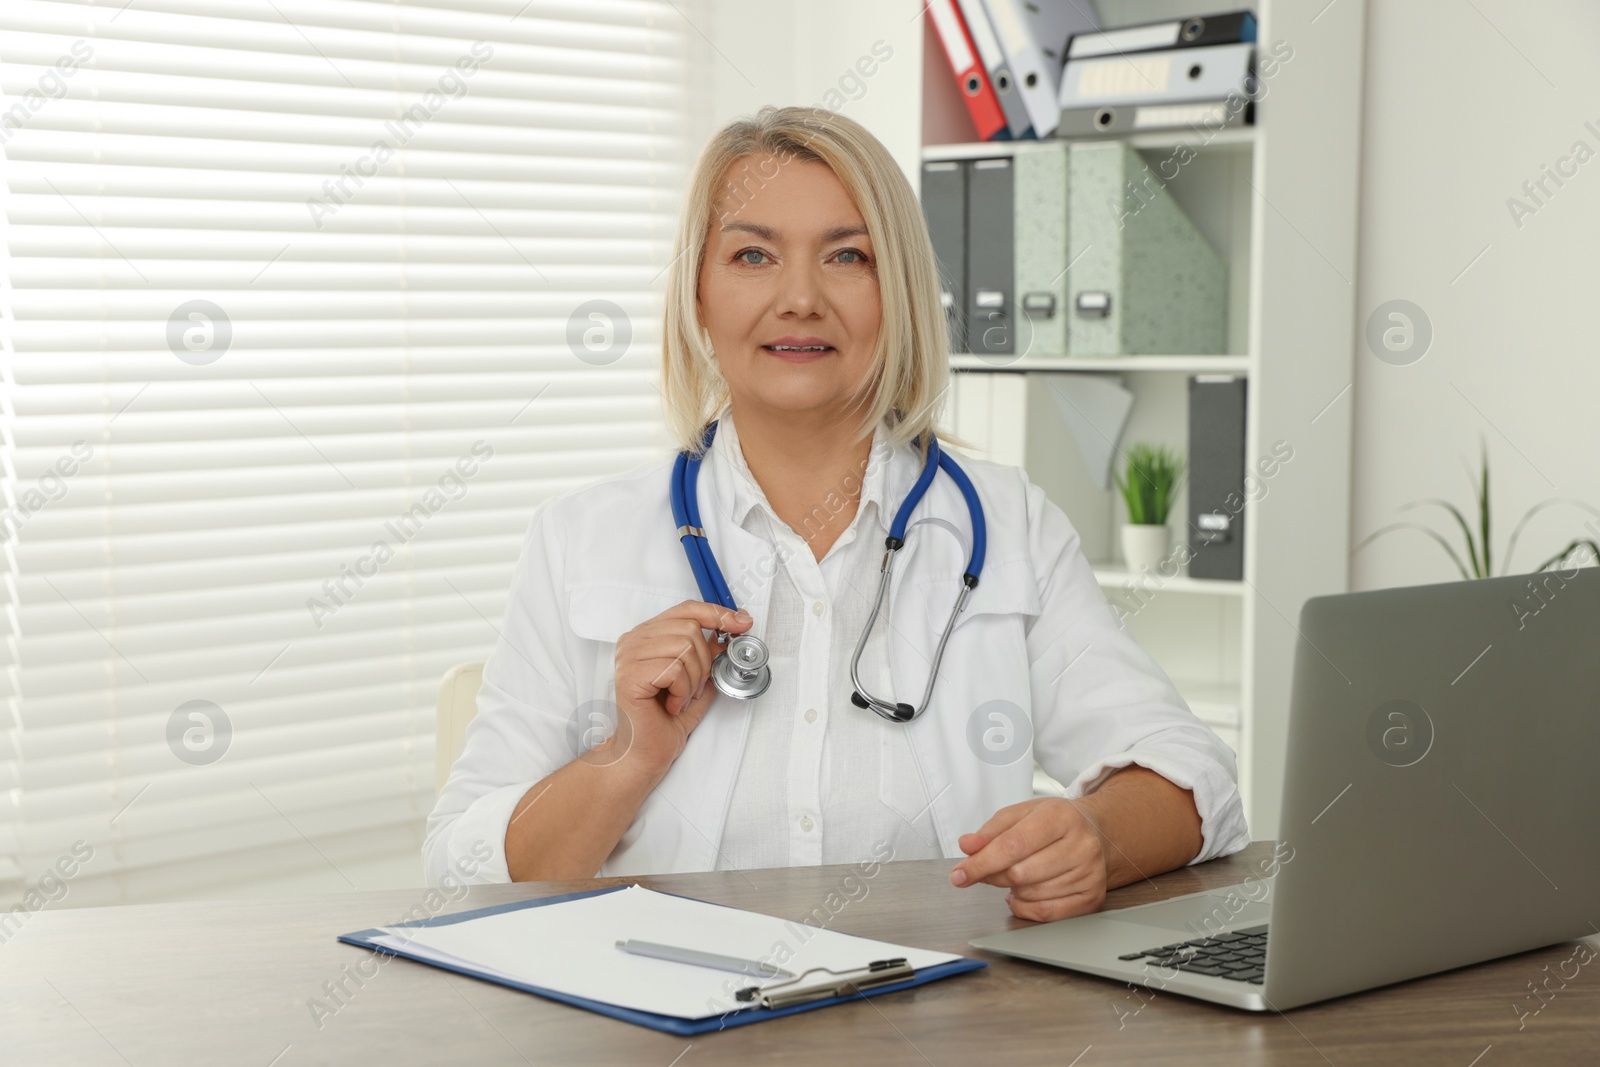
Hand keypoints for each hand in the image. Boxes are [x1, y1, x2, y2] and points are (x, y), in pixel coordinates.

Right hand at [611, 600, 751, 773]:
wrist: (645, 753)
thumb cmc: (665, 720)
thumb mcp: (697, 679)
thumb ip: (709, 654)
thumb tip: (730, 630)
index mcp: (647, 635)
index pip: (686, 609)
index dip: (718, 614)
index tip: (742, 623)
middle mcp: (634, 640)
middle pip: (690, 628)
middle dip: (704, 663)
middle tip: (693, 689)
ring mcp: (628, 656)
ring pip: (684, 648)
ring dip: (693, 680)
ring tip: (679, 699)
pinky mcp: (629, 675)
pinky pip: (674, 669)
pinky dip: (682, 691)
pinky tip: (671, 705)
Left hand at [948, 797, 1109, 920]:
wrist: (1097, 832)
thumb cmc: (1055, 822)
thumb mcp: (1021, 814)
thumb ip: (990, 831)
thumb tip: (967, 846)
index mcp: (1060, 817)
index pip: (1013, 845)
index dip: (981, 863)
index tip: (959, 875)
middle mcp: (1081, 845)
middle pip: (1020, 873)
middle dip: (994, 876)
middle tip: (988, 870)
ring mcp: (1090, 873)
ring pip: (1032, 895)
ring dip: (1012, 890)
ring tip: (1016, 874)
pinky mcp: (1092, 897)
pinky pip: (1047, 914)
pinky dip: (1025, 908)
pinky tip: (1022, 894)